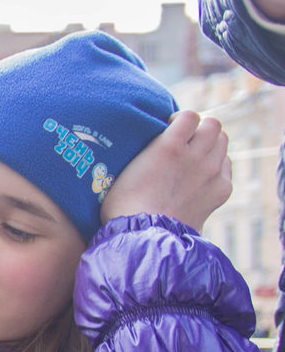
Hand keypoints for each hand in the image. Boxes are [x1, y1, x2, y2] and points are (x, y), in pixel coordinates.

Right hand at [100, 110, 231, 231]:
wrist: (144, 235)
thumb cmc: (125, 203)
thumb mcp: (130, 167)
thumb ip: (152, 149)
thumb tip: (160, 143)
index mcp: (169, 146)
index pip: (190, 115)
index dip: (181, 119)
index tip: (171, 128)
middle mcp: (196, 155)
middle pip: (213, 125)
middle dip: (200, 129)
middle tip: (187, 141)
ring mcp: (211, 172)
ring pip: (223, 141)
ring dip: (210, 144)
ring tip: (195, 157)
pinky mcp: (221, 189)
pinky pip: (226, 165)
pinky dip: (217, 164)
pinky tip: (201, 175)